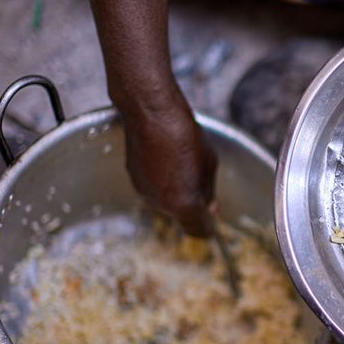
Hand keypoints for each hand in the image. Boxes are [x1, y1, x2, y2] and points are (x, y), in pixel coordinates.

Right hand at [121, 102, 217, 236]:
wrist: (150, 112)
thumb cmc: (184, 133)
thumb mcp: (208, 162)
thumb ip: (208, 190)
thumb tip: (210, 207)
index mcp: (183, 203)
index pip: (197, 231)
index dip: (206, 227)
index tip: (211, 218)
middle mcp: (160, 204)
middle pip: (180, 214)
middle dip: (190, 202)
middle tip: (198, 178)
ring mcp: (144, 192)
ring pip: (165, 201)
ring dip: (174, 189)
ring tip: (180, 162)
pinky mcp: (133, 179)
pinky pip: (152, 187)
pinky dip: (160, 179)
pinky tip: (164, 158)